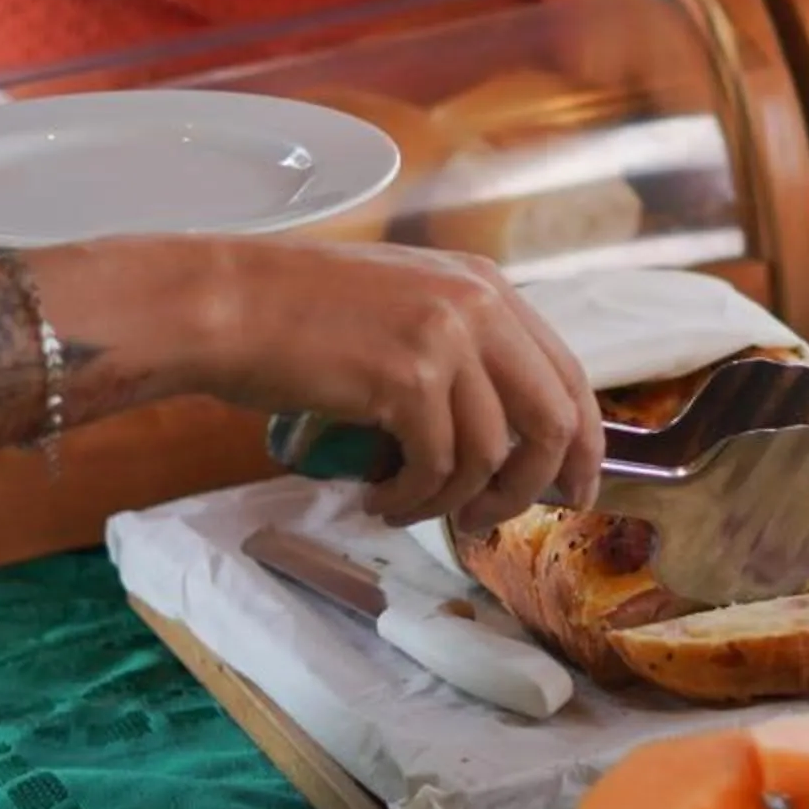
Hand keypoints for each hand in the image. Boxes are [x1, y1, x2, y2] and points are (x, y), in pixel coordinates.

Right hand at [206, 242, 602, 530]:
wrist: (225, 304)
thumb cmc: (297, 314)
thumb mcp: (403, 305)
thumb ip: (459, 347)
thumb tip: (501, 431)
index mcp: (485, 286)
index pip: (568, 374)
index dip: (582, 444)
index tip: (574, 489)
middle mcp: (478, 306)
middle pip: (554, 420)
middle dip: (534, 486)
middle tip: (497, 521)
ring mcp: (446, 340)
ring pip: (493, 455)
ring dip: (456, 502)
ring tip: (413, 510)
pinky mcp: (407, 379)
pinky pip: (437, 469)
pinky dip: (413, 500)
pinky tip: (382, 500)